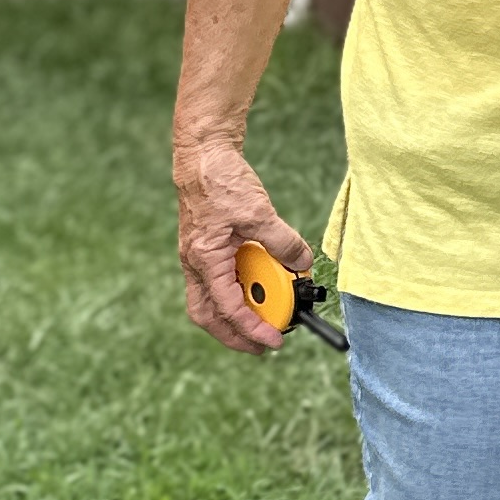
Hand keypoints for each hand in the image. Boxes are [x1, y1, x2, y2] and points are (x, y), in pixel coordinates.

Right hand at [176, 134, 308, 350]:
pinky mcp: (206, 249)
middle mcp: (196, 264)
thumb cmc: (221, 181)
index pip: (228, 308)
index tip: (274, 340)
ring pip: (211, 302)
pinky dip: (238, 292)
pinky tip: (260, 286)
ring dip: (238, 314)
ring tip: (268, 316)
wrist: (203, 155)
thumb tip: (302, 265)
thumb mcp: (259, 212)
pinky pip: (219, 282)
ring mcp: (198, 258)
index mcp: (205, 259)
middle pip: (209, 316)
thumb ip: (283, 242)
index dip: (252, 329)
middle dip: (235, 336)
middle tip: (264, 344)